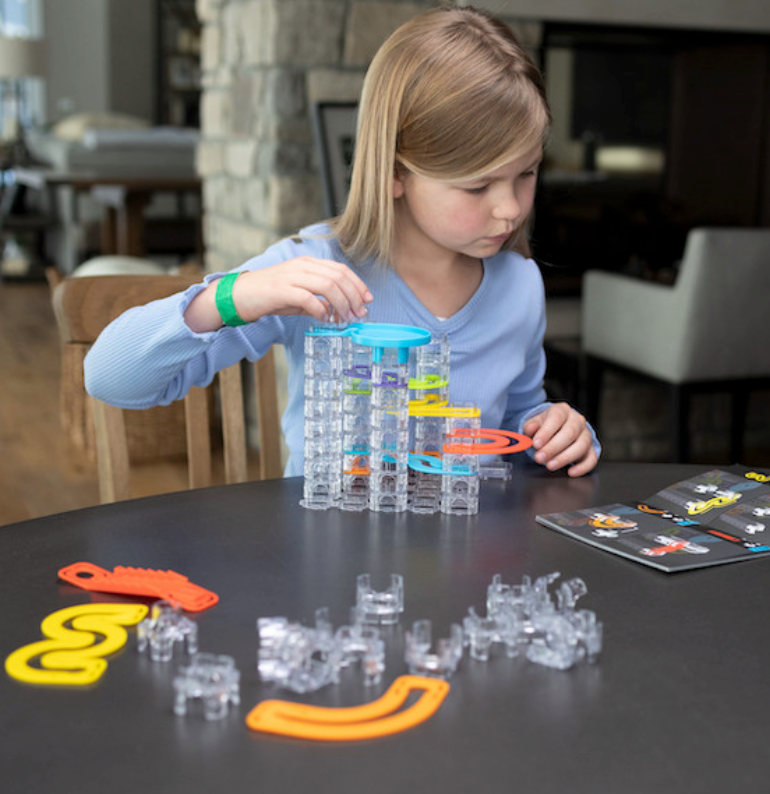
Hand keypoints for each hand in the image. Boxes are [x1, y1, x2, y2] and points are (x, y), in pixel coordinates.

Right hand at [234, 257, 372, 322]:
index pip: (340, 270)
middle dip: (354, 296)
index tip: (368, 299)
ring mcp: (292, 276)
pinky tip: (324, 318)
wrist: (239, 295)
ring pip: (328, 286)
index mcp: (308, 264)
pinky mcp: (282, 290)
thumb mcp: (299, 296)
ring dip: (341, 304)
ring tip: (345, 318)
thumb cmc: (270, 296)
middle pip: (338, 277)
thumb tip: (338, 311)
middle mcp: (302, 266)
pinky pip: (309, 298)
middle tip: (360, 313)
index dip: (357, 284)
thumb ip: (318, 300)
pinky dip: (321, 309)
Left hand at [522, 403, 597, 476]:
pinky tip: (570, 472)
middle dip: (553, 447)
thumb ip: (530, 426)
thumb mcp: (534, 423)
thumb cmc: (546, 427)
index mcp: (562, 410)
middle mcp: (577, 421)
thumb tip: (531, 429)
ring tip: (550, 465)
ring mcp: (586, 435)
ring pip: (581, 446)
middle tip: (539, 457)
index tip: (536, 444)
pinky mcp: (591, 449)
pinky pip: (591, 459)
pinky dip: (582, 468)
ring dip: (565, 458)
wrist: (557, 430)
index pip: (556, 418)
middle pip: (570, 433)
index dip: (546, 431)